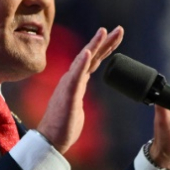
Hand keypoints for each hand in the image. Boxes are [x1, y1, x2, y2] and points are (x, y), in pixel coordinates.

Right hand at [37, 26, 123, 152]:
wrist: (50, 140)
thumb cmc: (62, 126)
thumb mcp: (76, 108)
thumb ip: (78, 97)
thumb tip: (80, 97)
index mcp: (75, 82)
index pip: (93, 61)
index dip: (104, 48)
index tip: (114, 36)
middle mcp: (72, 79)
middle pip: (90, 56)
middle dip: (104, 41)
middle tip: (119, 29)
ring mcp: (69, 85)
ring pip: (83, 61)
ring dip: (94, 45)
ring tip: (104, 31)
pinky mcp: (68, 94)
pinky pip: (76, 76)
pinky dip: (82, 63)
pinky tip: (88, 52)